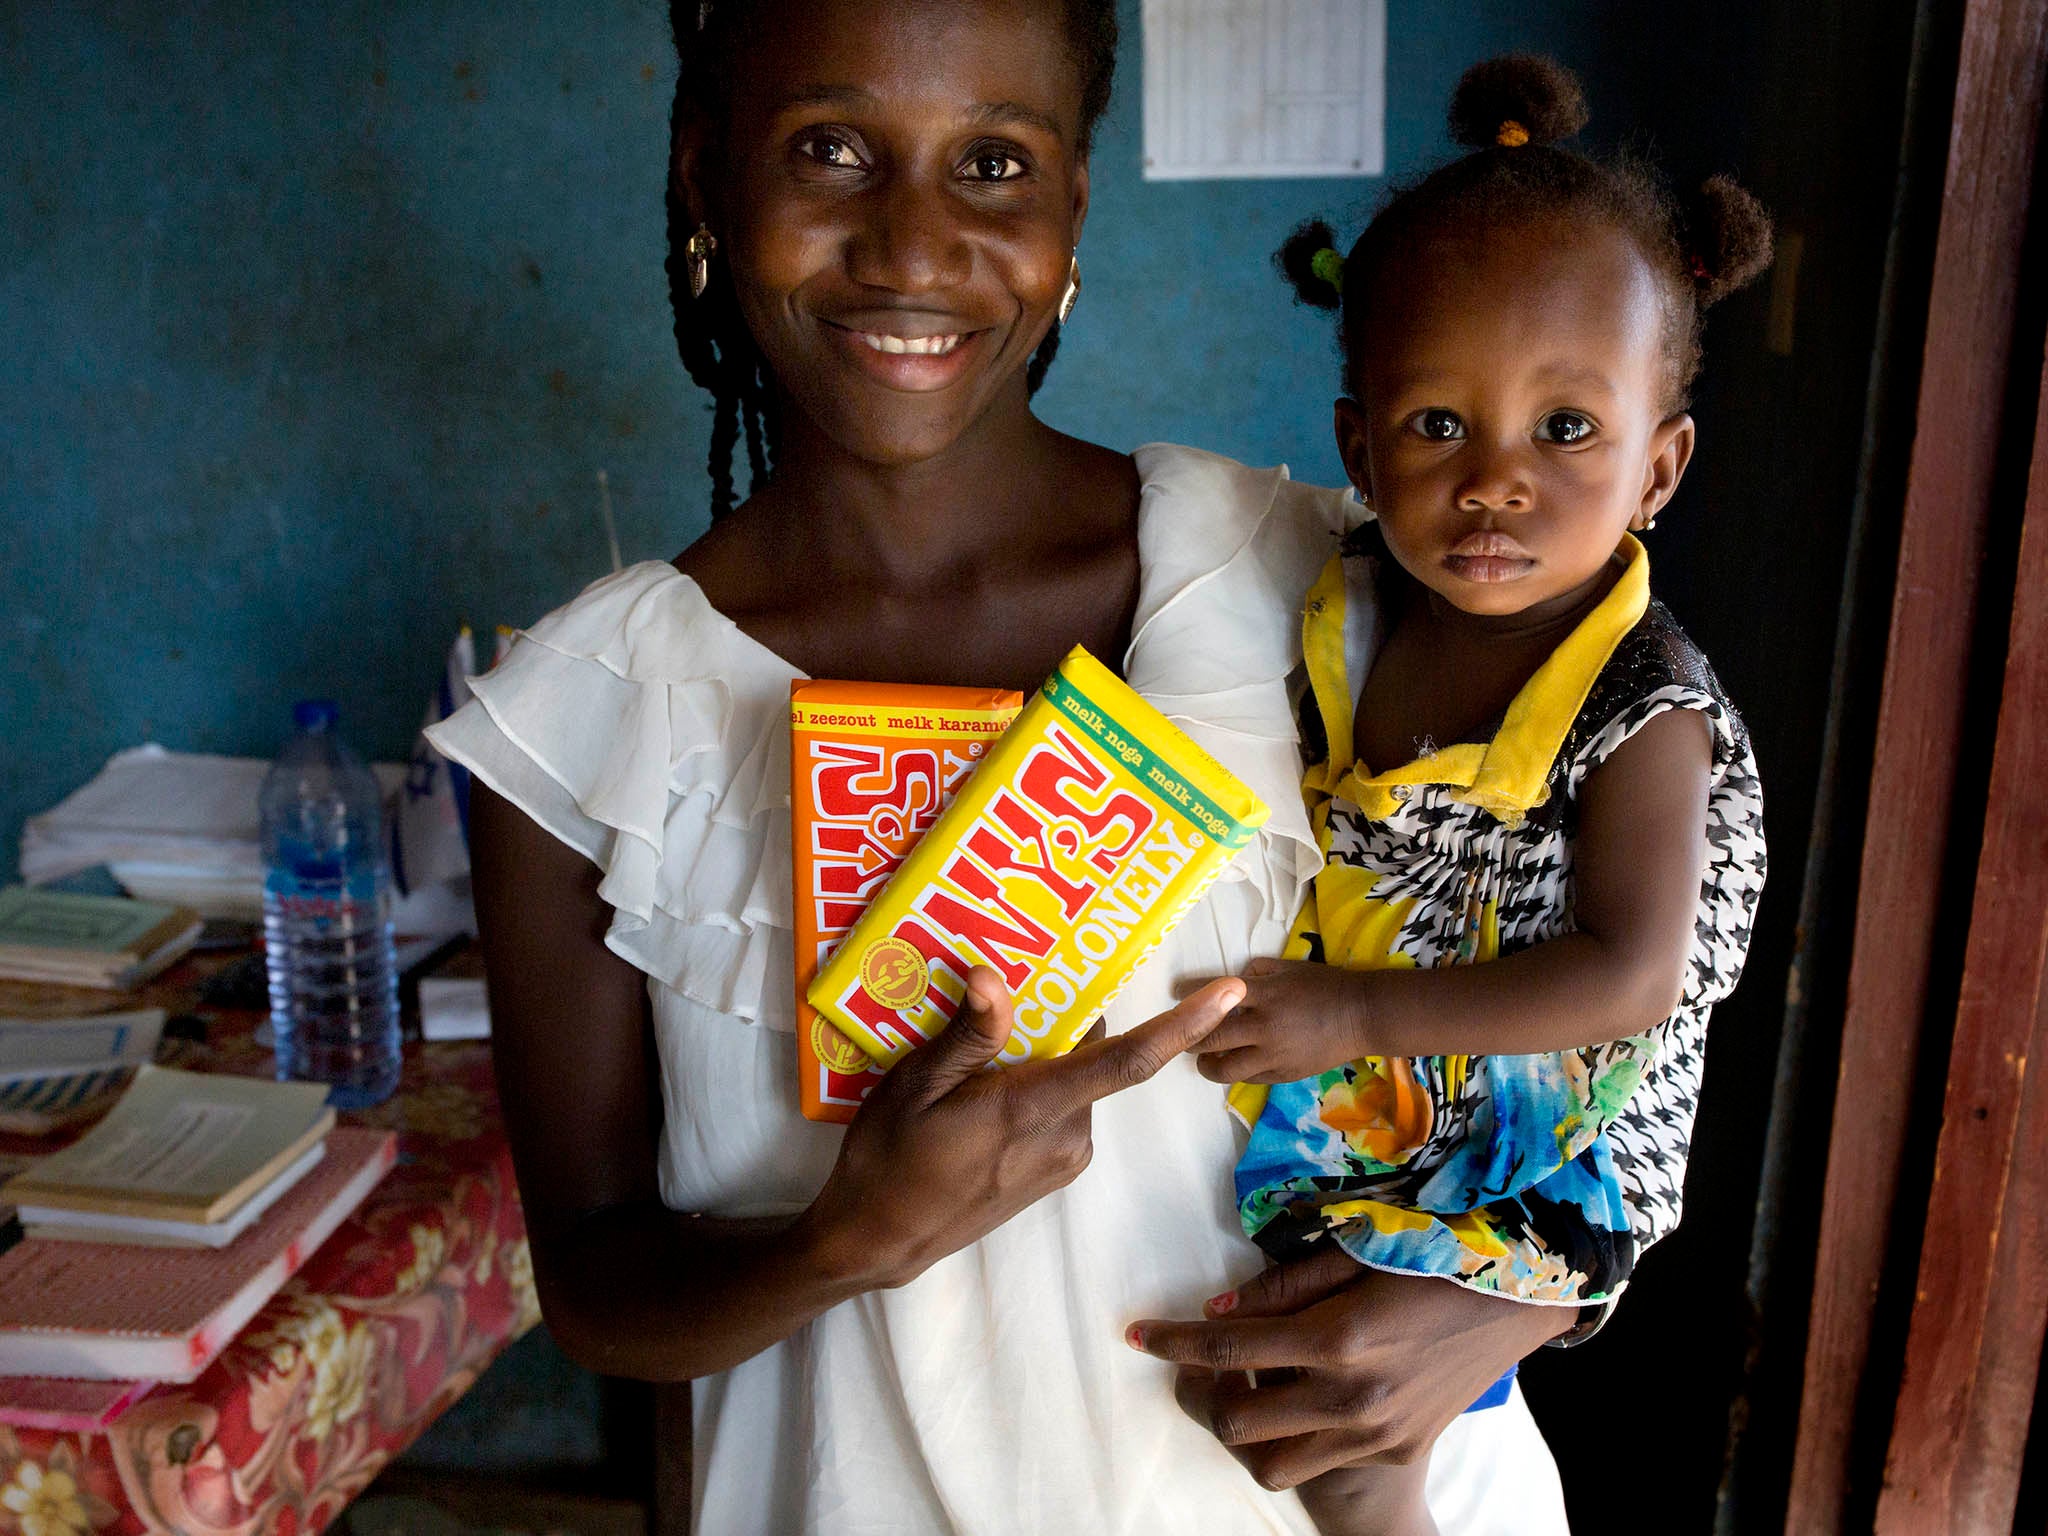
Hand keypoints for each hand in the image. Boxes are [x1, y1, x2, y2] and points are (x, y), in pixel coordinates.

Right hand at [807, 967, 1242, 1289]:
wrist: (879, 1241)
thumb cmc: (889, 1158)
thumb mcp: (914, 1085)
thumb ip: (967, 1035)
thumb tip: (995, 976)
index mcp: (1036, 1109)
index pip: (1129, 1061)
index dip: (1185, 1025)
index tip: (1231, 991)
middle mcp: (1068, 1136)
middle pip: (1096, 1055)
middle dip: (1070, 1017)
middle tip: (1017, 984)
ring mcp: (1066, 1158)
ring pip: (1077, 1079)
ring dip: (1047, 1054)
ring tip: (979, 1050)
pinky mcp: (1056, 1172)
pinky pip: (1063, 1106)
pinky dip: (1040, 1084)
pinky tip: (985, 1088)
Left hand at [1126, 1249, 1565, 1487]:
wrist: (1516, 1300)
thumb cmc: (1431, 1257)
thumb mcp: (1355, 1252)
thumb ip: (1282, 1286)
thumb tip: (1216, 1308)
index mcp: (1337, 1337)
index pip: (1227, 1347)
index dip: (1171, 1341)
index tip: (1137, 1334)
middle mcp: (1351, 1396)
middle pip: (1233, 1419)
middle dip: (1200, 1390)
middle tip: (1204, 1357)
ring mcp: (1374, 1433)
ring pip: (1268, 1461)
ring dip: (1244, 1425)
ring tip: (1251, 1382)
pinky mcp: (1394, 1450)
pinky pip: (1317, 1461)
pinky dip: (1293, 1434)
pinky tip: (1302, 1394)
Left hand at [1191, 956, 1373, 1083]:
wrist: (1361, 1016)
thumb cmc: (1324, 985)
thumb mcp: (1288, 968)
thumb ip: (1256, 972)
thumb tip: (1231, 982)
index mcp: (1264, 994)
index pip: (1214, 994)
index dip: (1189, 995)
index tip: (1173, 993)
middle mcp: (1264, 1027)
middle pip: (1211, 1038)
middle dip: (1190, 1037)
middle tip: (1182, 1035)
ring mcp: (1273, 1055)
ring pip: (1224, 1068)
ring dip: (1207, 1064)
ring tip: (1204, 1059)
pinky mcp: (1284, 1075)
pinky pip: (1249, 1079)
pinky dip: (1235, 1072)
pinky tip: (1233, 1064)